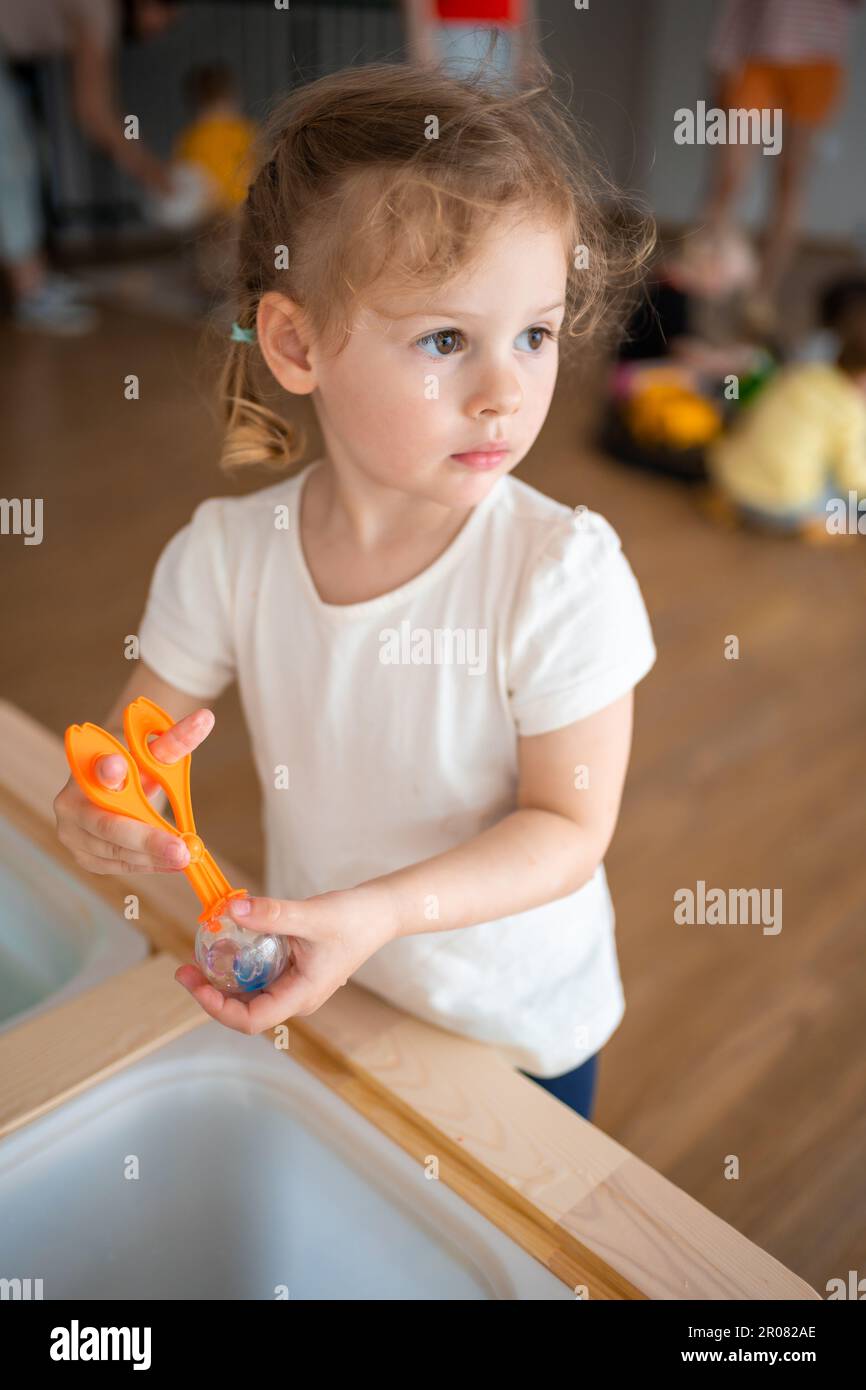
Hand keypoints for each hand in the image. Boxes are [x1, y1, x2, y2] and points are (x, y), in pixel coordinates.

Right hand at [54, 708, 214, 874]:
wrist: (111, 788)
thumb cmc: (132, 768)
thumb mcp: (150, 754)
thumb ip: (175, 741)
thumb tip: (206, 718)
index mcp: (84, 769)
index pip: (95, 769)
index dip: (108, 769)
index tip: (119, 765)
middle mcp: (70, 804)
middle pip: (108, 825)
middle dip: (147, 839)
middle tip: (181, 849)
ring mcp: (72, 834)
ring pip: (117, 852)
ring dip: (154, 857)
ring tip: (185, 856)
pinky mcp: (84, 857)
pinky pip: (120, 866)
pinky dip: (148, 864)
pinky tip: (171, 862)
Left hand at [174, 881, 398, 1034]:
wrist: (379, 912)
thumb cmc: (354, 918)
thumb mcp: (311, 915)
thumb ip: (272, 914)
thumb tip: (230, 910)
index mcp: (301, 995)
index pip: (250, 1019)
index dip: (217, 1007)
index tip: (195, 983)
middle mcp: (295, 998)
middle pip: (243, 1010)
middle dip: (210, 993)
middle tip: (184, 968)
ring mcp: (293, 986)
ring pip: (248, 994)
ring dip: (221, 980)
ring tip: (198, 958)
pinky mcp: (292, 972)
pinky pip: (258, 977)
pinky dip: (238, 966)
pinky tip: (226, 946)